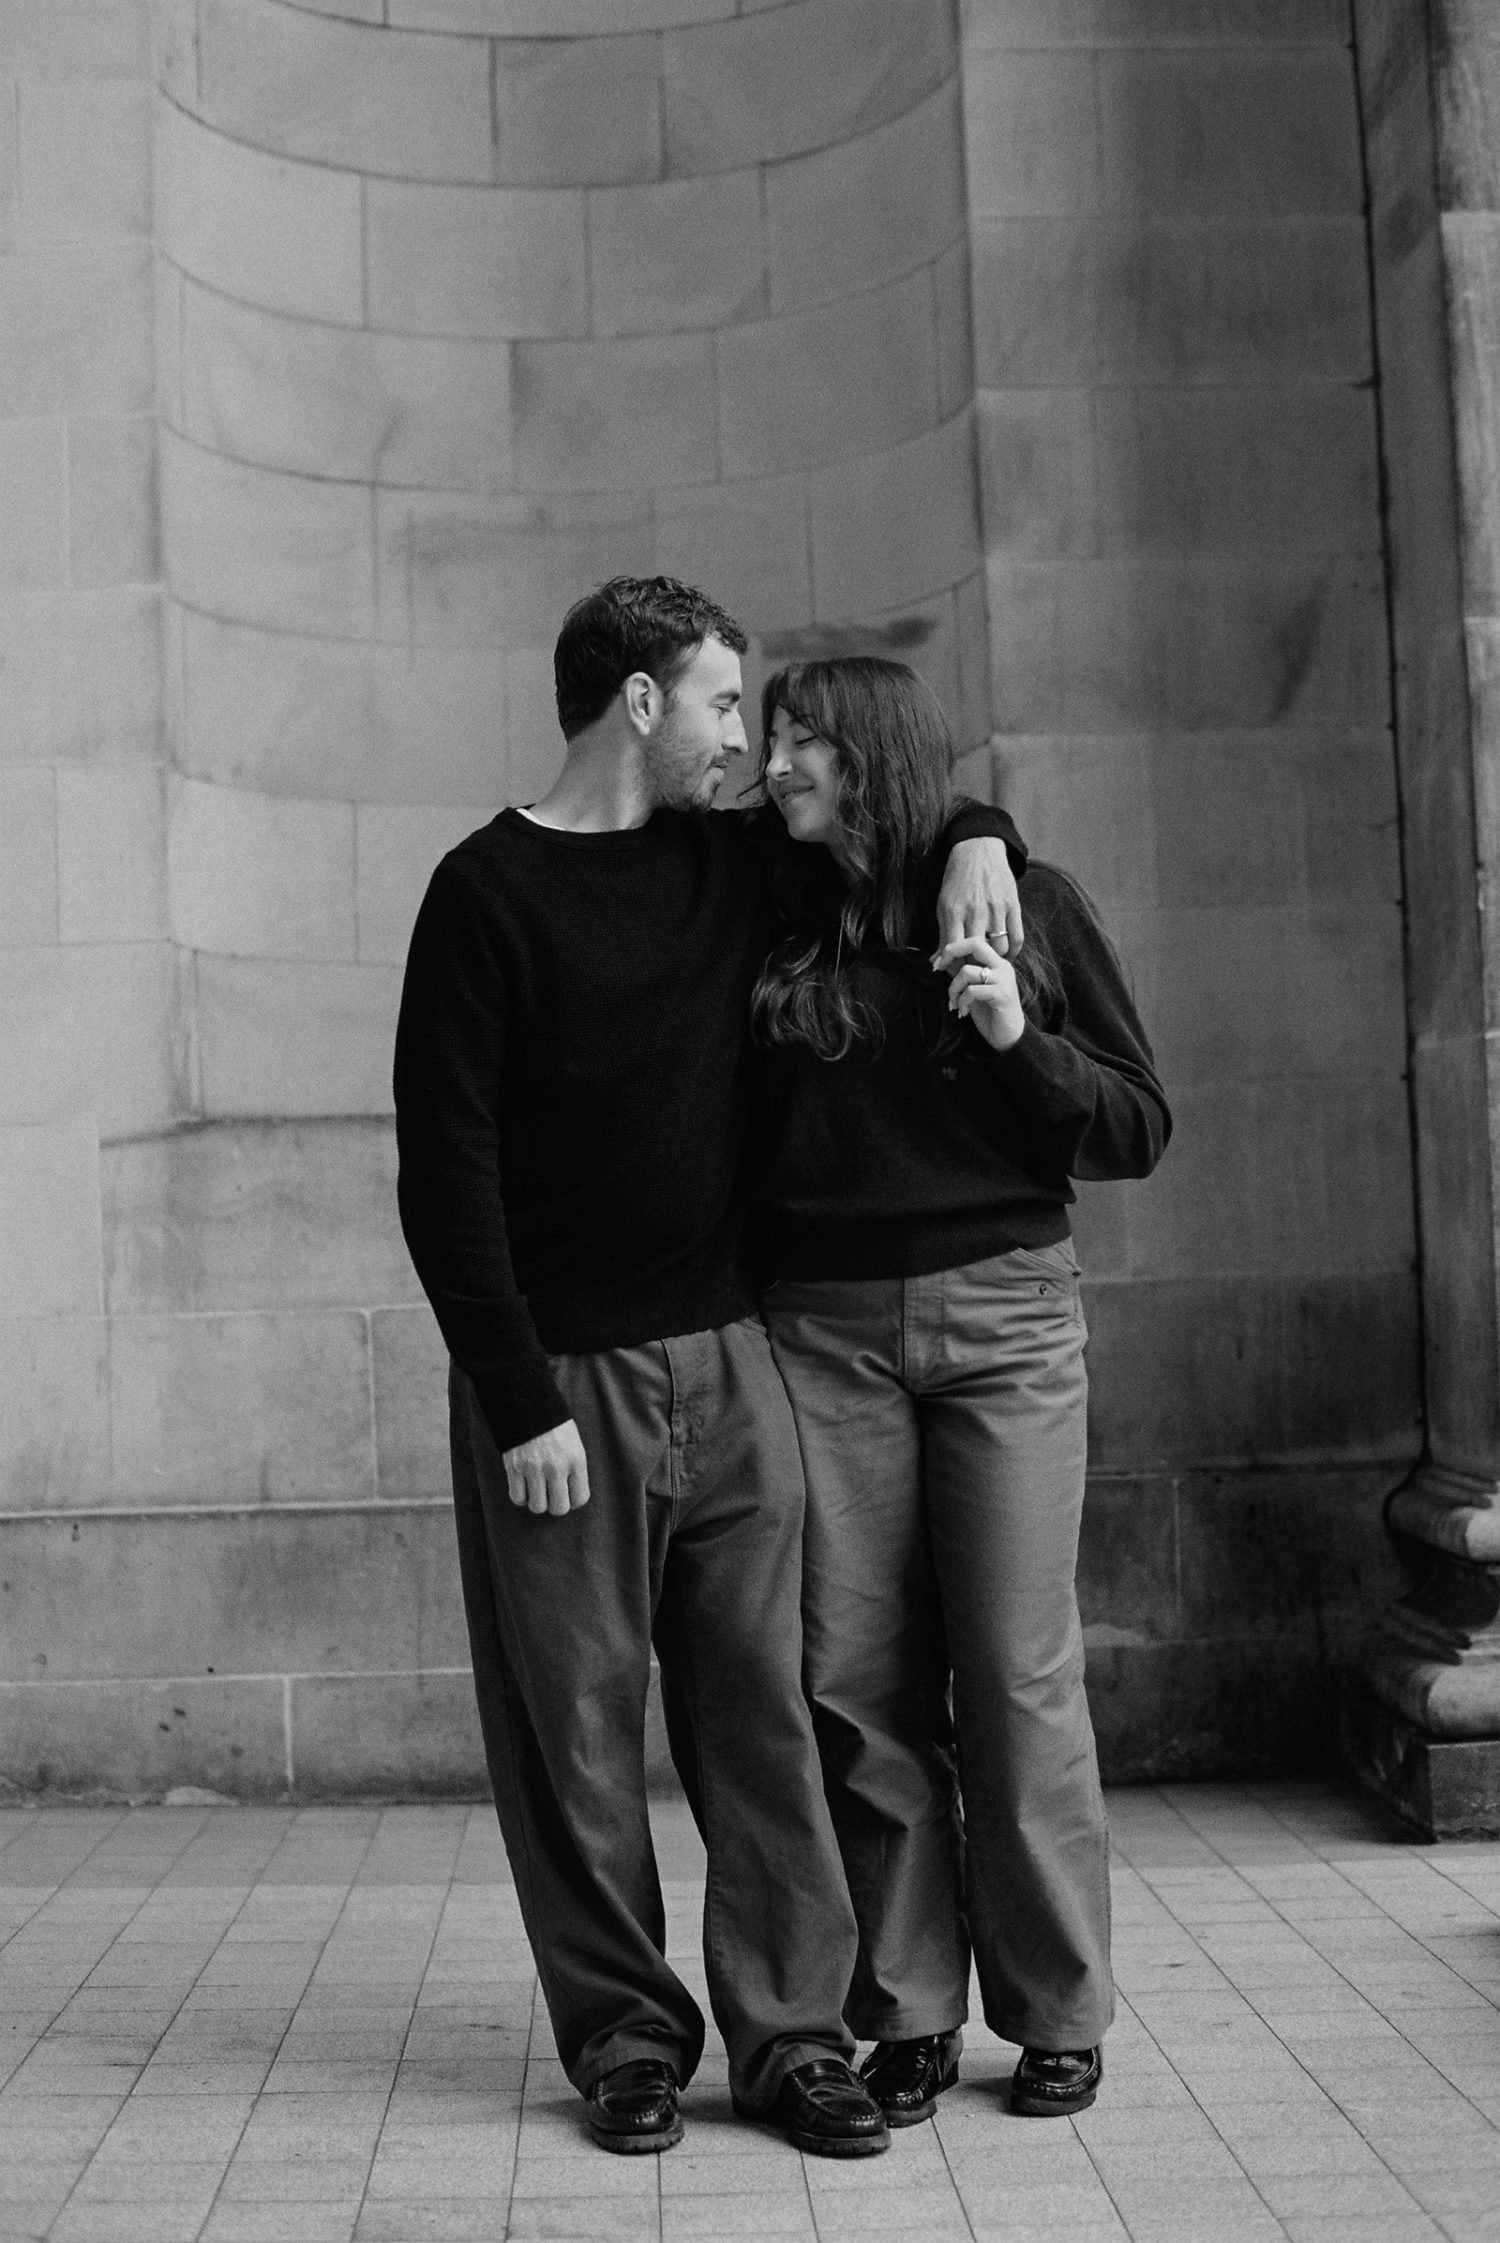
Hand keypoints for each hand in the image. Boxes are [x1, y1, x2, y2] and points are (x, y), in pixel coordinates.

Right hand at [502, 1418, 590, 1515]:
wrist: (526, 1402)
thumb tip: (571, 1493)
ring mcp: (534, 1468)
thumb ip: (574, 1467)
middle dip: (555, 1505)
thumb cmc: (552, 1423)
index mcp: (576, 1458)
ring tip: (536, 1489)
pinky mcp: (514, 1467)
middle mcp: (557, 1466)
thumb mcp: (573, 1441)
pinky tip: (523, 1485)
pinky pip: (517, 1498)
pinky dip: (520, 1496)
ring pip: (537, 1507)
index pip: (580, 1498)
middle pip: (559, 1509)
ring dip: (536, 1501)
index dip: (573, 1500)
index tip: (567, 1493)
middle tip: (551, 1494)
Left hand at [934, 837, 1023, 961]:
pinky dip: (1013, 951)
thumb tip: (936, 964)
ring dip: (995, 959)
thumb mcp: (943, 906)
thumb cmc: (956, 881)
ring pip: (999, 948)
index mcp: (954, 912)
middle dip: (974, 967)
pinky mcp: (1013, 904)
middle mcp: (975, 911)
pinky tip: (1006, 954)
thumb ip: (942, 936)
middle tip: (973, 971)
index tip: (955, 973)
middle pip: (977, 953)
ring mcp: (996, 907)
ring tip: (990, 962)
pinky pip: (1017, 937)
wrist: (978, 850)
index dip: (954, 966)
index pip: (954, 950)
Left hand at [941, 933, 1024, 1051]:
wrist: (1008, 1037)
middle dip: (950, 951)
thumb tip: (939, 959)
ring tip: (955, 1003)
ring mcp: (1004, 979)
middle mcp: (1002, 966)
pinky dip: (962, 1001)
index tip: (937, 964)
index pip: (974, 941)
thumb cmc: (989, 1013)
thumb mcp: (971, 989)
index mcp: (996, 962)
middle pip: (975, 943)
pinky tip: (963, 1012)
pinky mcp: (1003, 994)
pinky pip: (972, 991)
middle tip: (937, 968)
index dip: (952, 947)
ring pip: (967, 972)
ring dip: (953, 989)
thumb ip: (961, 973)